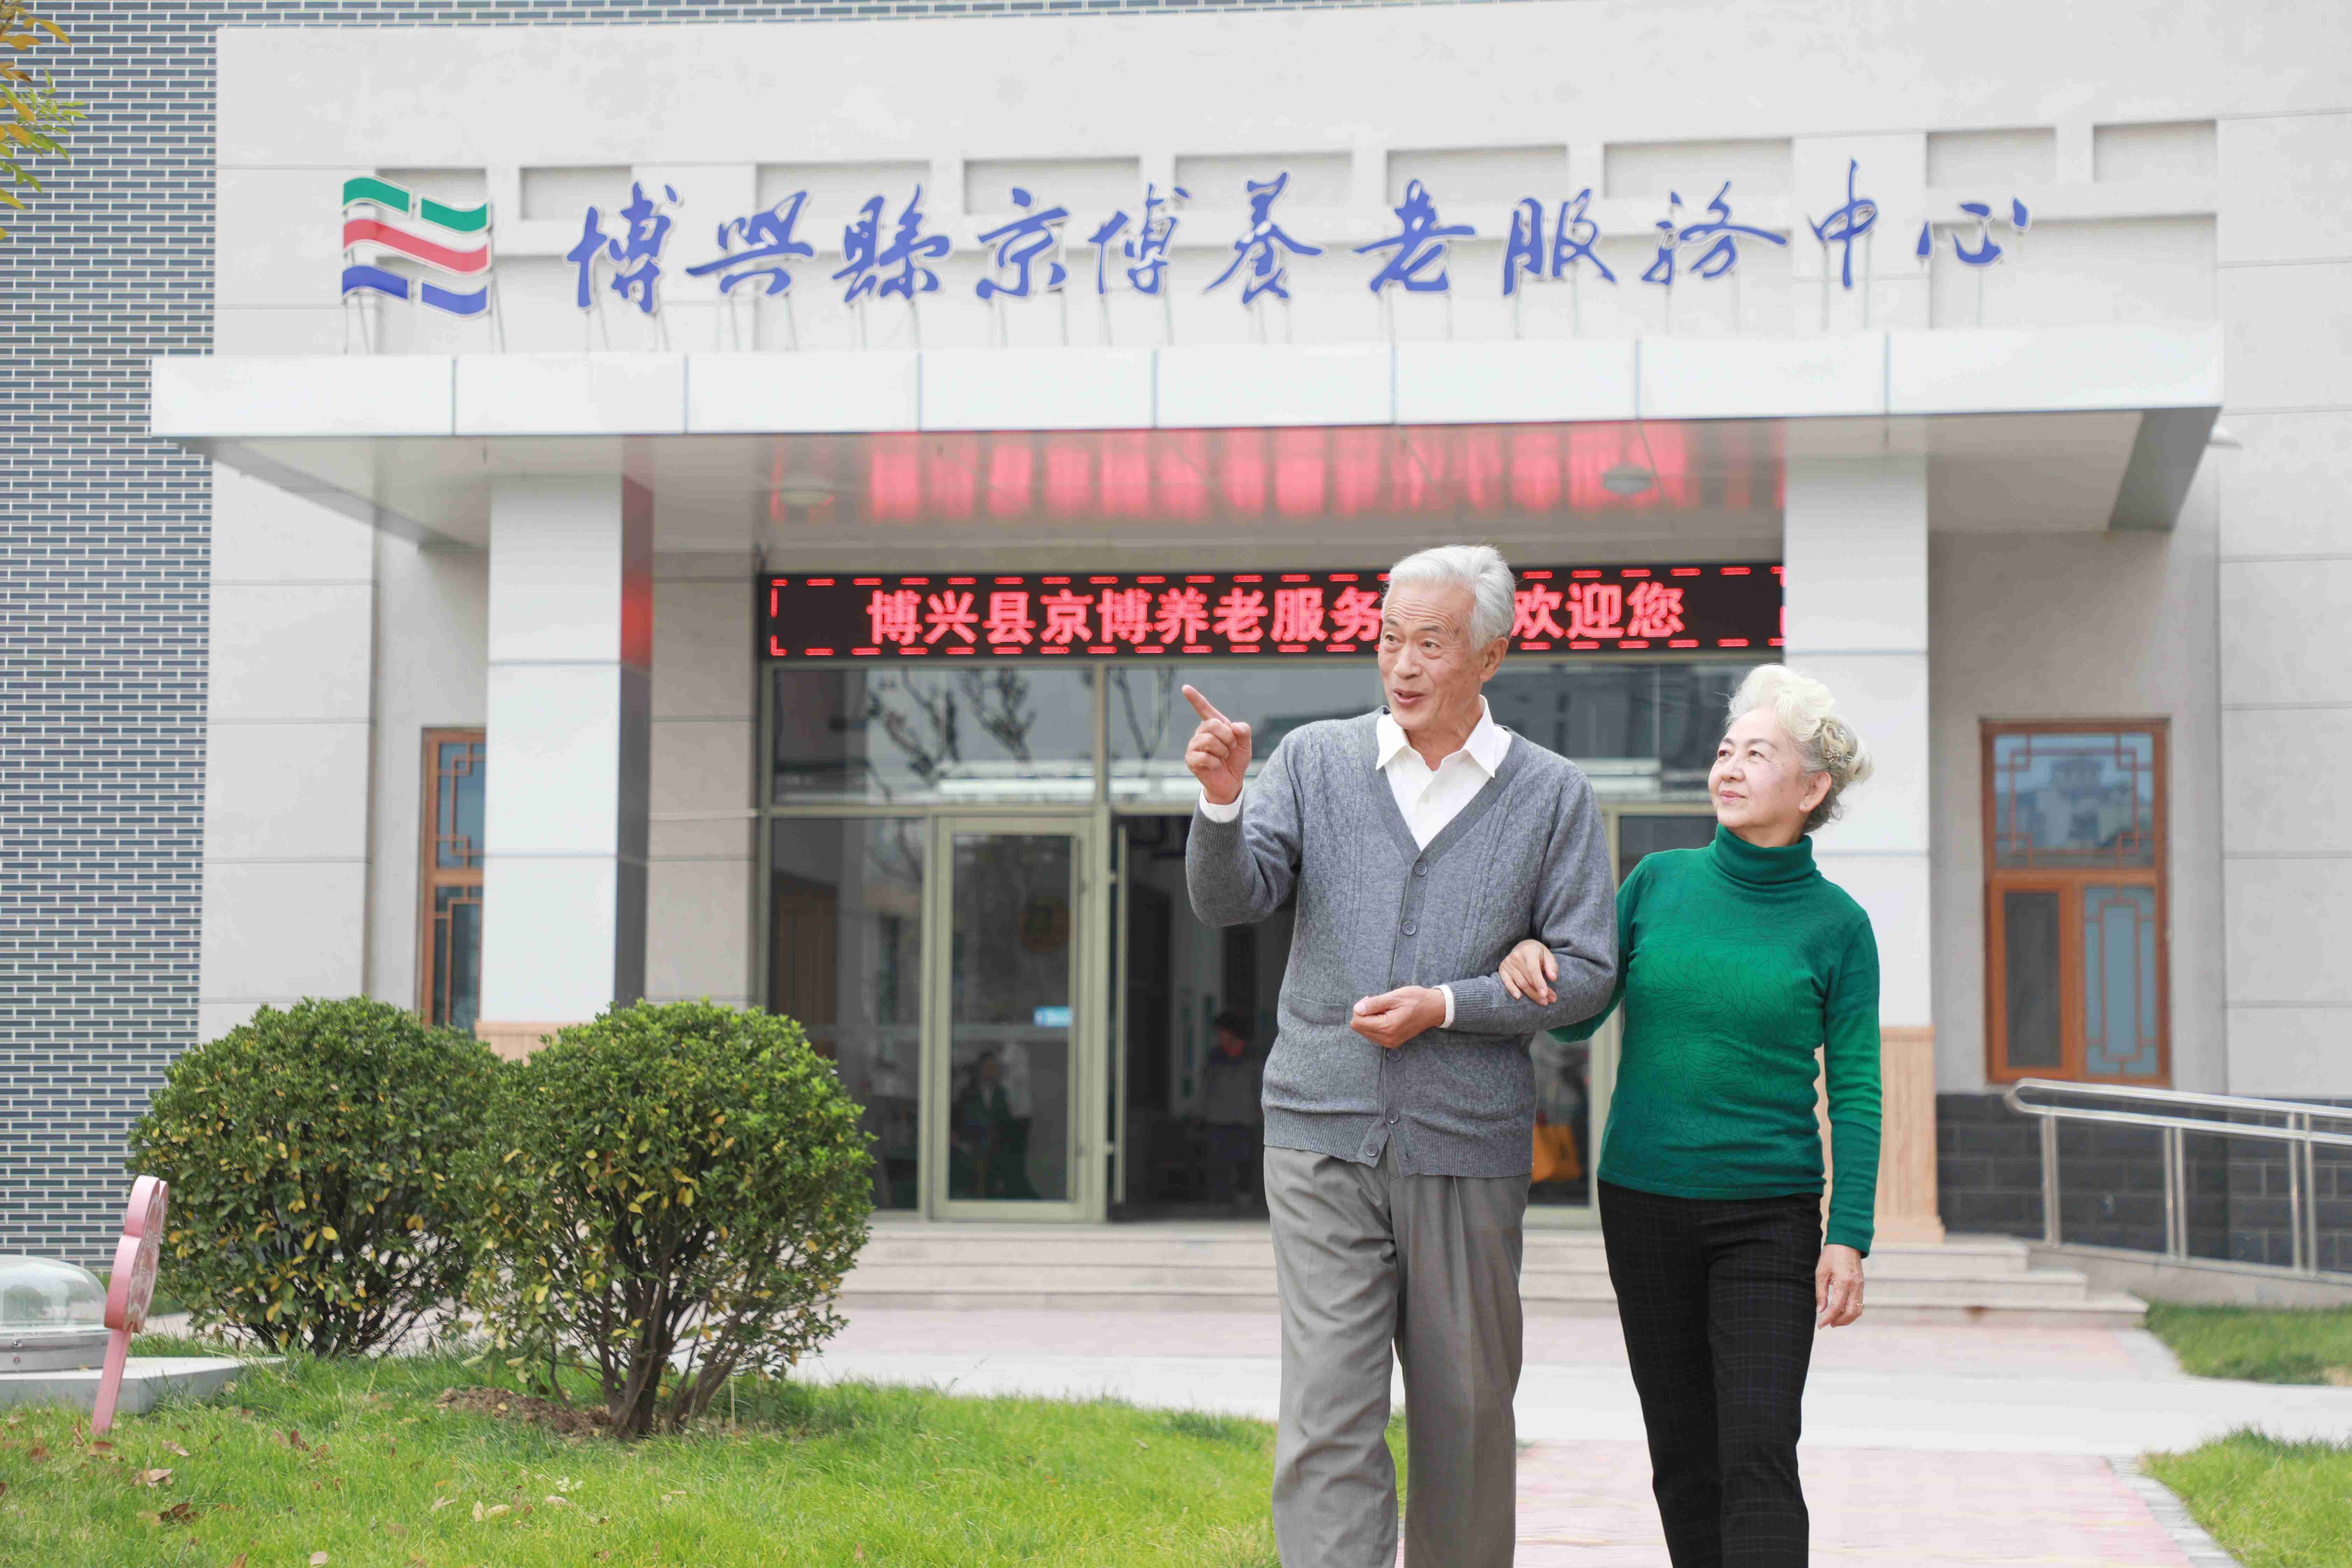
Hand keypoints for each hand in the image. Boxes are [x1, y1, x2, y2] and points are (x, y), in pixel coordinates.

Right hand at [1182, 685, 1251, 806]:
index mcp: (1214, 726)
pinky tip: (1215, 766)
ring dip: (1222, 750)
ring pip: (1208, 740)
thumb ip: (1244, 731)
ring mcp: (1194, 746)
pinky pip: (1203, 756)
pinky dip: (1215, 762)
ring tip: (1223, 757)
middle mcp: (1201, 733)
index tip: (1185, 688)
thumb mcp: (1246, 745)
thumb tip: (1234, 726)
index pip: (1204, 709)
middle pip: (1211, 724)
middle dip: (1227, 737)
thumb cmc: (1236, 761)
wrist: (1231, 782)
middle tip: (1231, 748)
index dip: (1195, 698)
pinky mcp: (1191, 760)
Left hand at [1350, 987, 1445, 1049]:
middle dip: (1363, 1014)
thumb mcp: (1395, 997)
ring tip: (1384, 1009)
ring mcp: (1390, 1042)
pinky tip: (1386, 1015)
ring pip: (1365, 1031)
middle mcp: (1387, 1038)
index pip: (1357, 1022)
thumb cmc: (1417, 1000)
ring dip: (1370, 1019)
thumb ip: (1374, 1004)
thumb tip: (1356, 1009)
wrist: (1435, 1009)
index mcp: (1387, 1027)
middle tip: (1377, 1003)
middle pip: (1359, 1028)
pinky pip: (1374, 1034)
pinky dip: (1375, 1024)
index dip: (1360, 1008)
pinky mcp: (1392, 1042)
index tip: (1371, 999)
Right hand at [1498, 939, 1557, 1004]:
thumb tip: (1553, 978)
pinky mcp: (1502, 969)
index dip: (1539, 983)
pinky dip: (1512, 990)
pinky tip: (1518, 997)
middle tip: (1549, 1000)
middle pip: (1527, 979)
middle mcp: (1516, 956)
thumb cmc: (1537, 953)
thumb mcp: (1547, 955)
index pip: (1533, 969)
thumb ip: (1552, 966)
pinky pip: (1506, 982)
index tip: (1545, 994)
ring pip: (1520, 983)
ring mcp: (1507, 962)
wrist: (1523, 947)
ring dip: (1531, 994)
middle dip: (1538, 992)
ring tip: (1542, 1001)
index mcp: (1528, 951)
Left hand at [1815, 1243, 1863, 1327]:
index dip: (1828, 1318)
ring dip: (1847, 1319)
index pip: (1837, 1307)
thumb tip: (1820, 1311)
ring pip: (1858, 1311)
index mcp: (1843, 1282)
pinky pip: (1860, 1304)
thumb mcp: (1821, 1272)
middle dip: (1839, 1322)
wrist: (1847, 1243)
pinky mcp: (1862, 1286)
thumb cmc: (1831, 1255)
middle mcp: (1855, 1286)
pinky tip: (1842, 1312)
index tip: (1820, 1325)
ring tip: (1835, 1321)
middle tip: (1828, 1324)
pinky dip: (1852, 1312)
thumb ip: (1820, 1293)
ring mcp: (1860, 1286)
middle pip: (1850, 1313)